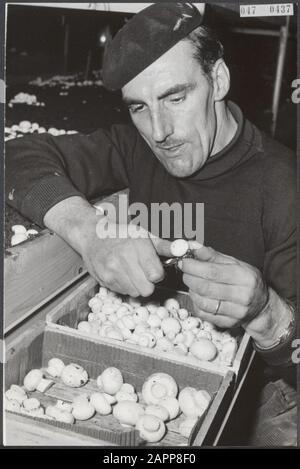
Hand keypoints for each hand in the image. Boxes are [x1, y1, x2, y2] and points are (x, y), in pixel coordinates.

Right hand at [43, 196, 171, 297]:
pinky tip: (122, 274)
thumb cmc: (121, 234)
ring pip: (134, 293)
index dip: (158, 274)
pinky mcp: (104, 279)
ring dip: (136, 285)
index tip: (154, 268)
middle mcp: (123, 259)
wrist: (92, 235)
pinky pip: (122, 292)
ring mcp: (112, 271)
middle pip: (147, 289)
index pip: (156, 275)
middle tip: (144, 272)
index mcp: (137, 246)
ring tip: (132, 272)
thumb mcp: (144, 235)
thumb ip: (165, 246)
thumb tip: (183, 250)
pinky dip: (125, 286)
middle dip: (149, 283)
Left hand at [180, 245, 268, 328]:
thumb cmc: (246, 281)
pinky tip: (198, 296)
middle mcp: (243, 296)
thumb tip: (194, 248)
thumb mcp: (235, 264)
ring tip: (193, 283)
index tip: (184, 262)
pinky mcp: (228, 323)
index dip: (194, 266)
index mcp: (245, 277)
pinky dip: (195, 303)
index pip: (213, 271)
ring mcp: (236, 312)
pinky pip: (204, 314)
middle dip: (189, 278)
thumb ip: (213, 256)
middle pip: (205, 287)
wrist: (262, 305)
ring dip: (191, 291)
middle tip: (185, 272)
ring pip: (203, 302)